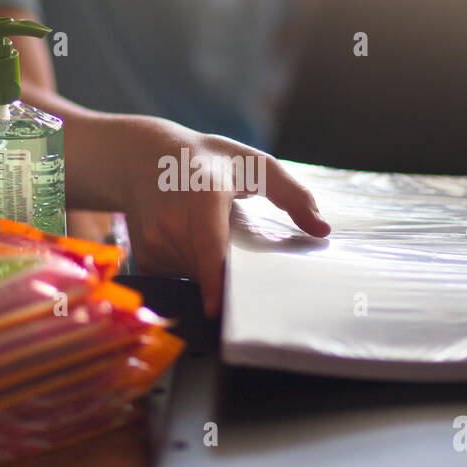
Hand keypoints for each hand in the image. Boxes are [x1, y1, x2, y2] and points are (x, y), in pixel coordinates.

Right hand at [109, 118, 329, 316]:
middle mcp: (172, 217)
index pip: (207, 243)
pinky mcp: (144, 256)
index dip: (212, 278)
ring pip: (195, 277)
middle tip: (247, 262)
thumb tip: (322, 230)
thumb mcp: (254, 164)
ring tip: (213, 236)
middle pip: (209, 268)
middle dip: (232, 275)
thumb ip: (293, 194)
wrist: (144, 156)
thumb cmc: (210, 161)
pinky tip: (192, 245)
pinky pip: (177, 279)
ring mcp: (153, 239)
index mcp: (204, 191)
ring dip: (211, 270)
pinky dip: (193, 271)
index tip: (215, 310)